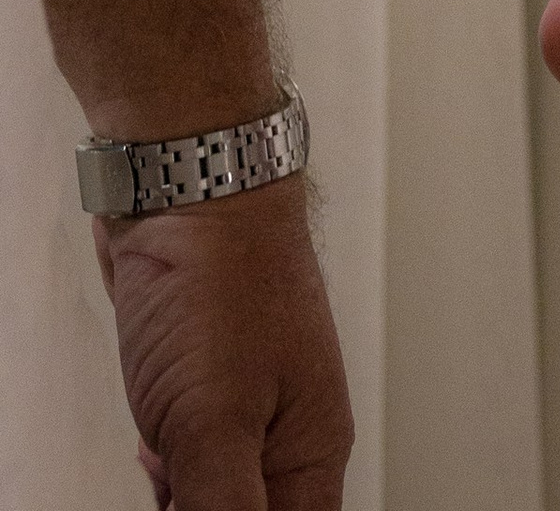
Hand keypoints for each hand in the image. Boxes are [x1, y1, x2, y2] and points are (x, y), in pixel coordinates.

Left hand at [94, 180, 352, 509]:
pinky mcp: (205, 388)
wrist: (184, 180)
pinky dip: (164, 473)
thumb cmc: (219, 276)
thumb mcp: (215, 421)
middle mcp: (287, 435)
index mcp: (312, 451)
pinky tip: (149, 453)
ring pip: (215, 497)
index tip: (193, 508)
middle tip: (170, 483)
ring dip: (179, 498)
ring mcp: (246, 408)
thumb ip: (222, 510)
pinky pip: (188, 461)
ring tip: (158, 460)